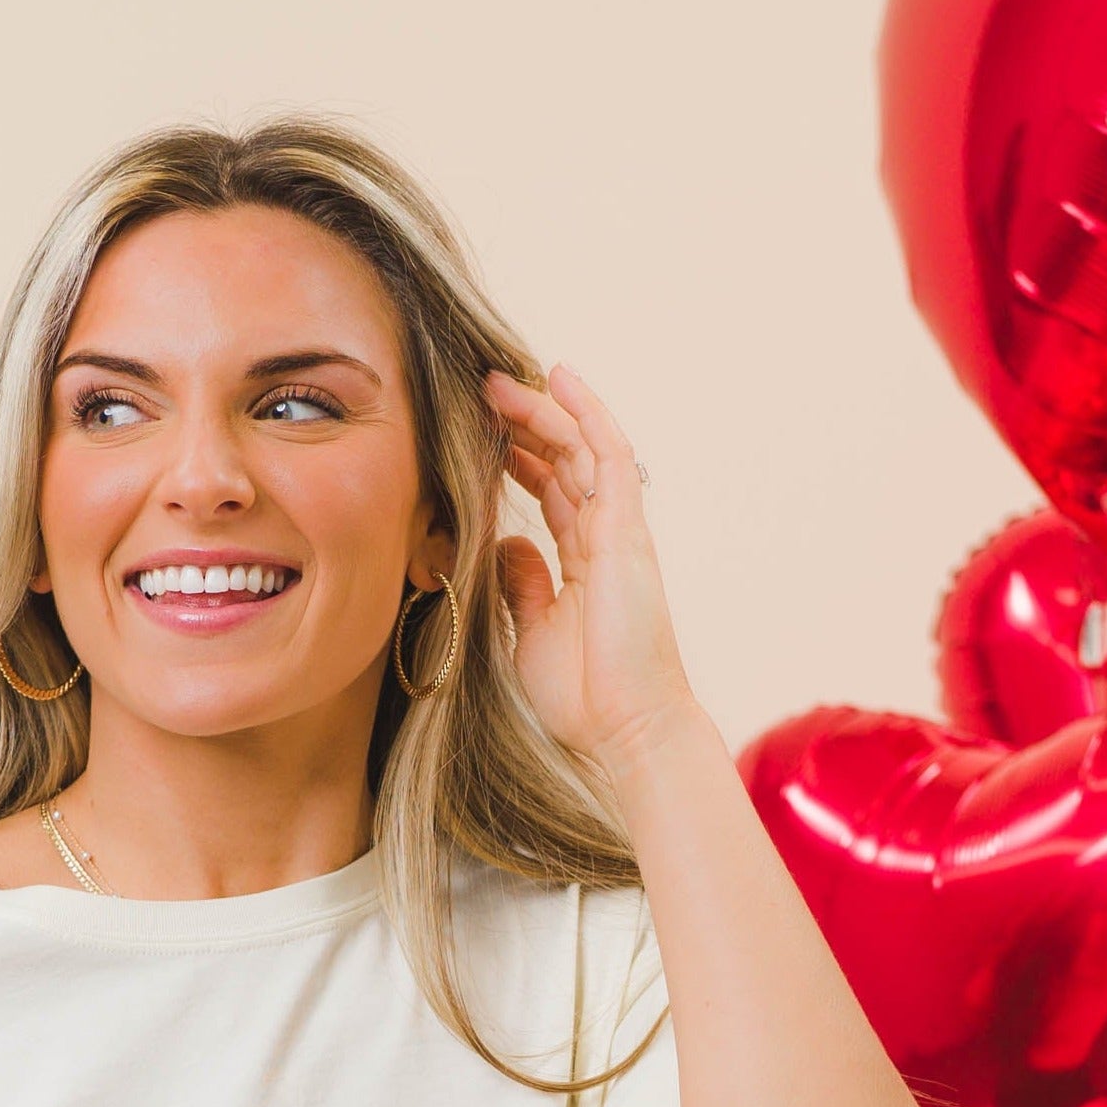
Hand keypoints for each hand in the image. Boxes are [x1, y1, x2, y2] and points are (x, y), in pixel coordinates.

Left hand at [485, 364, 695, 768]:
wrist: (625, 728)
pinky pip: (609, 453)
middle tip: (480, 395)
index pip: (554, 494)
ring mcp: (619, 530)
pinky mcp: (626, 530)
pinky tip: (558, 378)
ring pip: (583, 448)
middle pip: (566, 462)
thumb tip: (507, 544)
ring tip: (500, 380)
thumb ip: (521, 586)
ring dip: (543, 409)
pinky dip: (586, 412)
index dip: (521, 460)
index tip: (483, 437)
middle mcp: (607, 539)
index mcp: (586, 564)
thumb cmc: (584, 699)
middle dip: (525, 425)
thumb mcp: (532, 634)